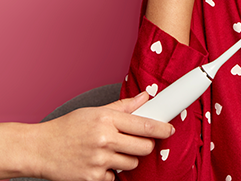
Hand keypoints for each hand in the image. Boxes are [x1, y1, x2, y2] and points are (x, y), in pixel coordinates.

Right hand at [31, 92, 173, 180]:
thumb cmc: (68, 128)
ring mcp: (98, 161)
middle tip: (135, 141)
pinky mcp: (92, 179)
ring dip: (127, 158)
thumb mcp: (95, 112)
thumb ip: (123, 107)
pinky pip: (114, 177)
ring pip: (132, 163)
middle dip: (145, 145)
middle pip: (144, 147)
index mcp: (107, 120)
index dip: (162, 128)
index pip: (145, 125)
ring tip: (111, 151)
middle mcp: (104, 140)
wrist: (39, 149)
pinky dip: (110, 172)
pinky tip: (98, 163)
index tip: (170, 129)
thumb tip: (145, 97)